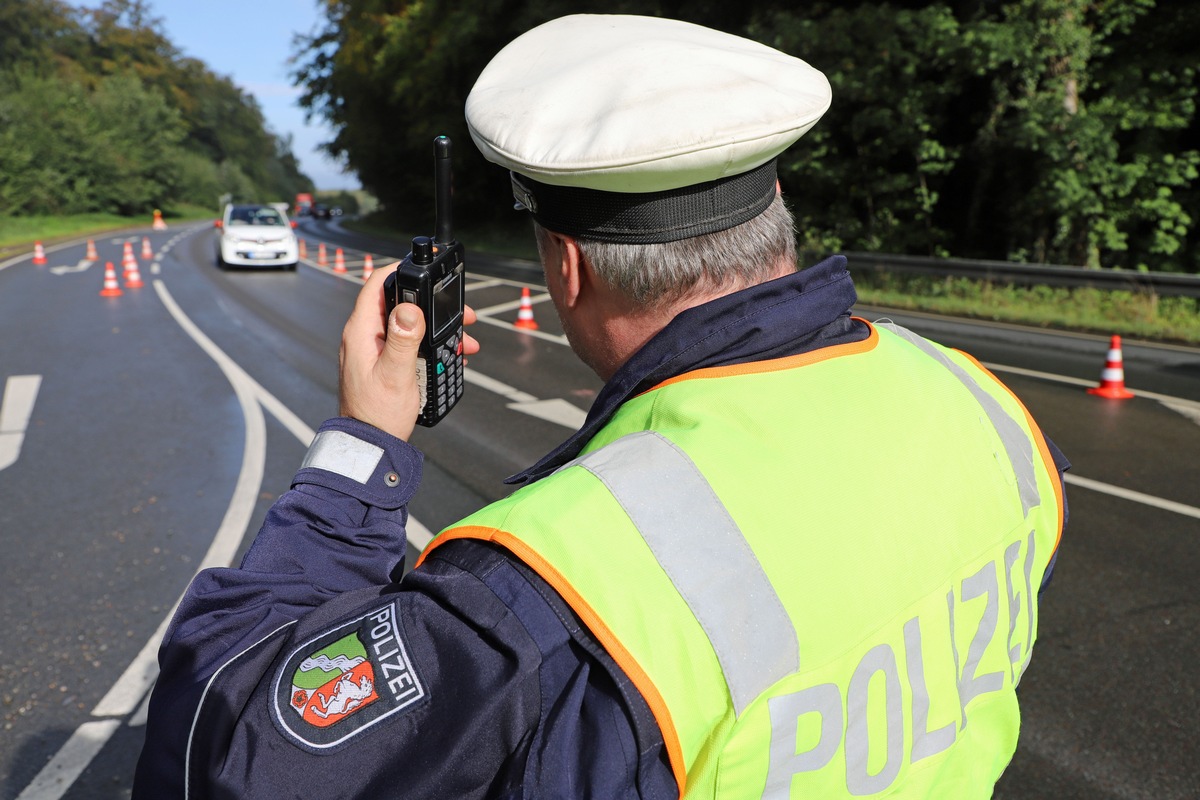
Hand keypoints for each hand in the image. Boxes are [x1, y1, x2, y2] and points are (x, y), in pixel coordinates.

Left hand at [339, 262, 479, 440]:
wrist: (370, 446)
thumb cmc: (377, 415)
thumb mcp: (395, 375)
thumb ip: (403, 339)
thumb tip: (409, 307)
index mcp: (362, 332)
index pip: (377, 284)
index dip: (400, 270)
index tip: (425, 268)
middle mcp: (365, 336)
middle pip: (400, 304)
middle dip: (433, 305)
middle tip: (463, 313)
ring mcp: (374, 350)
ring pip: (410, 325)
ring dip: (439, 329)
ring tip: (466, 341)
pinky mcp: (384, 363)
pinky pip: (410, 344)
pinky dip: (432, 345)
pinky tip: (452, 356)